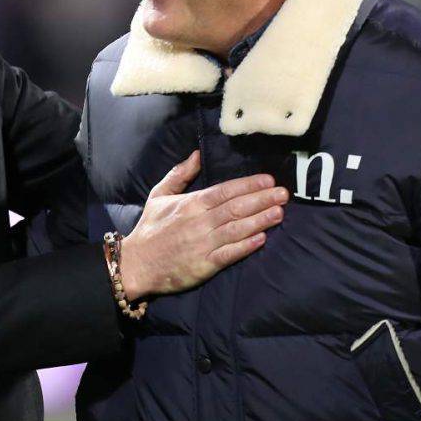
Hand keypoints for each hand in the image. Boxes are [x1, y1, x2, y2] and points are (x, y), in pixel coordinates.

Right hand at [119, 150, 288, 299]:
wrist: (136, 264)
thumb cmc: (150, 229)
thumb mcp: (159, 195)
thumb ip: (179, 174)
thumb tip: (197, 155)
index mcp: (190, 204)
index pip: (224, 191)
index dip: (248, 185)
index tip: (268, 180)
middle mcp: (198, 222)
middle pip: (235, 208)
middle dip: (262, 199)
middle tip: (284, 193)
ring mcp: (202, 244)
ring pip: (236, 229)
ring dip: (260, 220)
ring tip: (280, 213)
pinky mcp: (204, 265)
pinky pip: (229, 254)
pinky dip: (246, 246)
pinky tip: (262, 239)